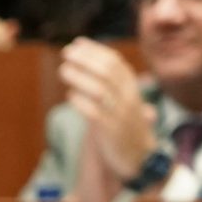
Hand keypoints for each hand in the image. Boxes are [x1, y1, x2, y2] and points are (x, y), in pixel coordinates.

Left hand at [59, 39, 156, 183]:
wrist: (138, 158)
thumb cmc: (125, 126)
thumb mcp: (123, 101)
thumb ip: (109, 81)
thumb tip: (88, 56)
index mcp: (133, 89)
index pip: (116, 62)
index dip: (96, 50)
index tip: (77, 43)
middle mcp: (129, 99)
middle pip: (107, 72)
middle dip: (86, 59)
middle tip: (66, 52)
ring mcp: (121, 116)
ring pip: (100, 90)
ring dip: (79, 77)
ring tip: (63, 70)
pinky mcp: (111, 133)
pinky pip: (95, 114)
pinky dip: (81, 102)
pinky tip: (70, 96)